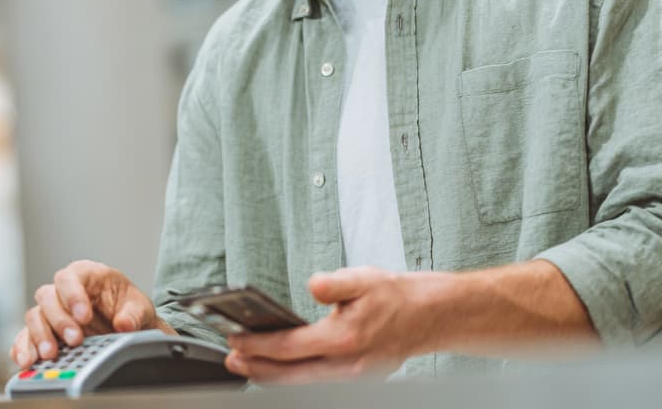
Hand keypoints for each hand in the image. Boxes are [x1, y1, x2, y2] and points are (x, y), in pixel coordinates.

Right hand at [9, 260, 174, 368]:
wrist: (126, 327)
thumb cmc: (128, 308)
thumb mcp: (139, 307)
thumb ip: (133, 314)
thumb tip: (124, 324)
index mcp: (85, 275)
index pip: (68, 278)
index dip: (73, 296)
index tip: (84, 317)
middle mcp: (63, 290)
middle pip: (47, 297)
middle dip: (59, 320)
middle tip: (74, 340)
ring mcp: (51, 311)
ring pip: (34, 317)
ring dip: (39, 336)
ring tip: (50, 355)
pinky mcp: (43, 332)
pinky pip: (25, 337)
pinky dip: (23, 348)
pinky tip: (26, 360)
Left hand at [224, 267, 436, 383]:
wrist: (430, 316)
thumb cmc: (396, 296)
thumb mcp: (363, 278)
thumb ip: (334, 284)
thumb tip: (313, 285)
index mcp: (345, 339)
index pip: (289, 348)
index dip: (258, 345)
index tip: (236, 339)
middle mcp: (347, 365)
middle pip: (290, 375)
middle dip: (257, 368)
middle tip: (232, 360)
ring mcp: (353, 377)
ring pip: (303, 384)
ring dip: (273, 375)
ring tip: (249, 364)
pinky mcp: (357, 379)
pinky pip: (317, 383)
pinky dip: (295, 377)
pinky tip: (281, 367)